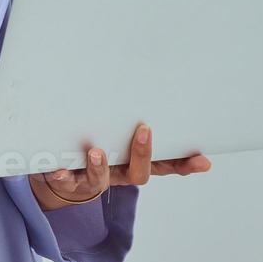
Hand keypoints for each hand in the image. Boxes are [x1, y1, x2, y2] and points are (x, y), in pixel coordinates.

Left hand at [29, 122, 211, 210]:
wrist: (59, 173)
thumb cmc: (94, 144)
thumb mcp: (116, 131)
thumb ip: (128, 116)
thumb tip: (147, 79)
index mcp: (133, 162)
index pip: (165, 166)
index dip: (184, 165)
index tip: (203, 161)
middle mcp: (117, 173)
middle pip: (139, 174)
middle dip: (143, 154)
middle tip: (145, 131)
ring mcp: (94, 180)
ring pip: (102, 181)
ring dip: (100, 167)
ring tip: (96, 152)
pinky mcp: (70, 182)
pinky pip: (67, 182)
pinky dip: (64, 176)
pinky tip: (59, 169)